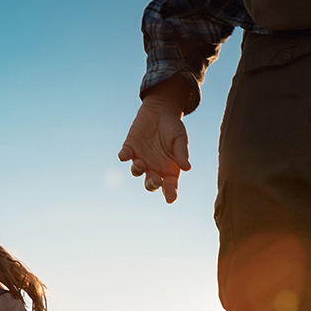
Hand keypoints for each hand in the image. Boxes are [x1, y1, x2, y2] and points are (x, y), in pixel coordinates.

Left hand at [118, 82, 190, 202]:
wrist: (160, 111)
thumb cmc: (173, 128)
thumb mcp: (180, 139)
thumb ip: (182, 153)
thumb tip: (187, 168)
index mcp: (169, 170)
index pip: (170, 186)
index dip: (170, 193)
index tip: (170, 198)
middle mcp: (154, 168)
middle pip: (151, 183)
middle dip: (152, 184)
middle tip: (154, 181)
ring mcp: (140, 159)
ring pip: (136, 171)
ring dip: (136, 169)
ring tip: (140, 164)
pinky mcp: (130, 148)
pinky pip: (125, 155)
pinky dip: (124, 155)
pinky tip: (124, 155)